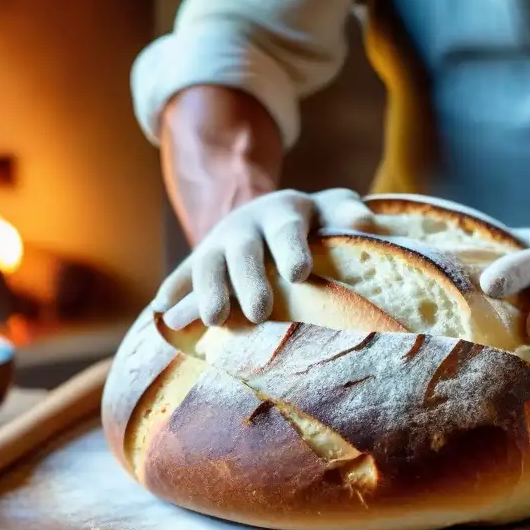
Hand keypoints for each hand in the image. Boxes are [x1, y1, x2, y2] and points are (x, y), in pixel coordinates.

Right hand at [153, 188, 373, 326]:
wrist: (268, 214)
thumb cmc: (314, 221)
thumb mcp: (332, 209)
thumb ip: (347, 214)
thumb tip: (366, 224)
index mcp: (281, 212)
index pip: (286, 229)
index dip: (290, 249)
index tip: (299, 274)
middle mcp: (244, 226)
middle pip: (244, 252)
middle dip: (249, 281)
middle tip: (259, 313)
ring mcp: (217, 245)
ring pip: (207, 266)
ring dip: (208, 292)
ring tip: (215, 320)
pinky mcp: (197, 262)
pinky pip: (181, 276)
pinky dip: (172, 292)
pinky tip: (162, 314)